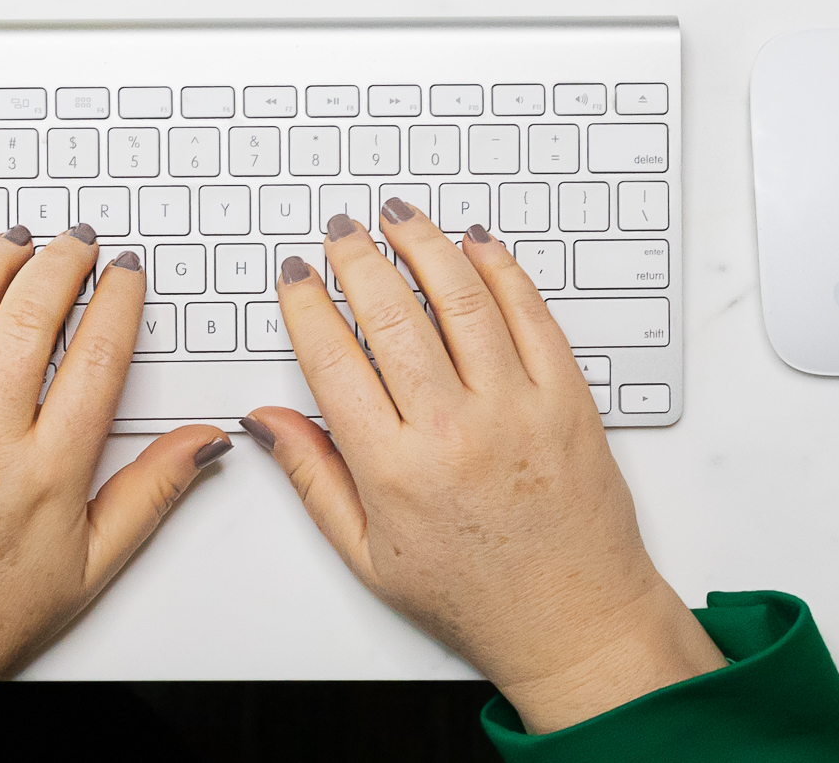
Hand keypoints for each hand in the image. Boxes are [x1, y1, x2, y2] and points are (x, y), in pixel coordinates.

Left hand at [0, 227, 230, 762]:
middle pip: (28, 321)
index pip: (95, 360)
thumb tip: (207, 440)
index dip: (116, 301)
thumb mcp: (91, 567)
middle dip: (60, 264)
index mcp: (45, 478)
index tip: (124, 272)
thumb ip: (152, 493)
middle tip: (77, 243)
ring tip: (17, 243)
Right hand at [244, 204, 723, 733]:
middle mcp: (455, 432)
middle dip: (357, 258)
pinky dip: (501, 269)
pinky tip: (474, 245)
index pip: (333, 360)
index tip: (296, 276)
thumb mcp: (368, 554)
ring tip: (399, 218)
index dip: (306, 305)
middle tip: (341, 232)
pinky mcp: (568, 399)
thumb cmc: (475, 594)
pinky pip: (531, 314)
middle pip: (392, 314)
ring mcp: (517, 410)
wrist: (573, 620)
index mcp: (395, 471)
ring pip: (462, 298)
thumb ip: (312, 476)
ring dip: (424, 244)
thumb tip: (265, 420)